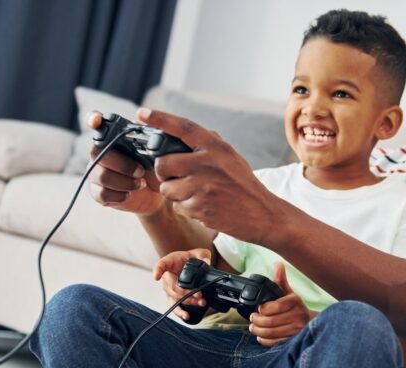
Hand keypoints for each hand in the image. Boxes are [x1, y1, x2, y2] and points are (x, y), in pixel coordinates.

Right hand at [87, 111, 165, 215]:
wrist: (157, 195)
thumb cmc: (155, 169)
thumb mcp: (157, 151)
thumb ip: (149, 136)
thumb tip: (142, 120)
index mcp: (113, 138)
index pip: (96, 122)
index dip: (93, 119)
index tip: (96, 120)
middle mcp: (100, 152)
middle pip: (96, 152)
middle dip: (122, 163)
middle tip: (141, 171)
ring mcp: (96, 172)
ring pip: (101, 175)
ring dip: (124, 181)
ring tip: (140, 183)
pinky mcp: (98, 192)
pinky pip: (102, 193)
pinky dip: (119, 195)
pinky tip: (130, 193)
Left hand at [136, 108, 281, 243]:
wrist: (263, 215)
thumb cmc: (244, 186)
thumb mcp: (231, 157)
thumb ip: (208, 146)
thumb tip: (181, 134)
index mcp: (216, 147)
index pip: (183, 127)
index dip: (160, 119)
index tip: (142, 113)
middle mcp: (207, 164)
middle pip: (163, 164)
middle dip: (163, 173)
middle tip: (174, 176)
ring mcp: (202, 187)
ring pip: (167, 188)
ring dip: (175, 193)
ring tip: (195, 194)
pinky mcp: (199, 208)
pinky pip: (177, 207)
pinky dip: (186, 208)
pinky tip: (203, 206)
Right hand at [153, 248, 212, 321]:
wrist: (190, 265)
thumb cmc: (191, 258)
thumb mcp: (199, 253)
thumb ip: (203, 255)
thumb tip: (206, 262)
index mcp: (170, 263)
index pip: (161, 265)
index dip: (158, 271)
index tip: (156, 277)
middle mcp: (166, 277)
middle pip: (172, 287)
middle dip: (186, 293)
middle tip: (199, 294)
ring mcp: (169, 289)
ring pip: (175, 298)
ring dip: (188, 302)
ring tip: (200, 302)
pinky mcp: (174, 298)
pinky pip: (175, 307)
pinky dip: (180, 312)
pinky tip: (186, 316)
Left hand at [249, 262, 314, 345]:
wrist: (310, 322)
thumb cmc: (295, 307)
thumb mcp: (288, 292)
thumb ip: (280, 280)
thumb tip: (278, 264)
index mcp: (295, 301)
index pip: (276, 306)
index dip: (263, 309)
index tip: (258, 309)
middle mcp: (298, 315)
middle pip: (271, 321)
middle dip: (257, 320)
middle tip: (252, 318)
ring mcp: (296, 329)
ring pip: (271, 332)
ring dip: (258, 330)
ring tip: (253, 327)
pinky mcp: (293, 340)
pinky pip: (275, 342)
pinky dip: (264, 340)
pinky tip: (260, 336)